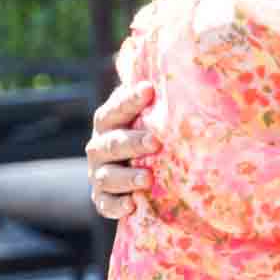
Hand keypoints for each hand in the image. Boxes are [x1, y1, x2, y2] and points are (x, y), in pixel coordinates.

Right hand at [86, 81, 157, 219]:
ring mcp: (99, 174)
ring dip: (127, 177)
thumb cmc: (148, 133)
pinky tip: (132, 205)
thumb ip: (156, 98)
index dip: (130, 100)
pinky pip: (106, 204)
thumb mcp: (150, 115)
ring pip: (108, 176)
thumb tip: (180, 73)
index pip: (115, 109)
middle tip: (155, 142)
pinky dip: (117, 206)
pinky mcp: (102, 199)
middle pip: (111, 143)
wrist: (138, 171)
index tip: (150, 89)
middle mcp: (99, 147)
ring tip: (147, 179)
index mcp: (109, 122)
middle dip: (133, 143)